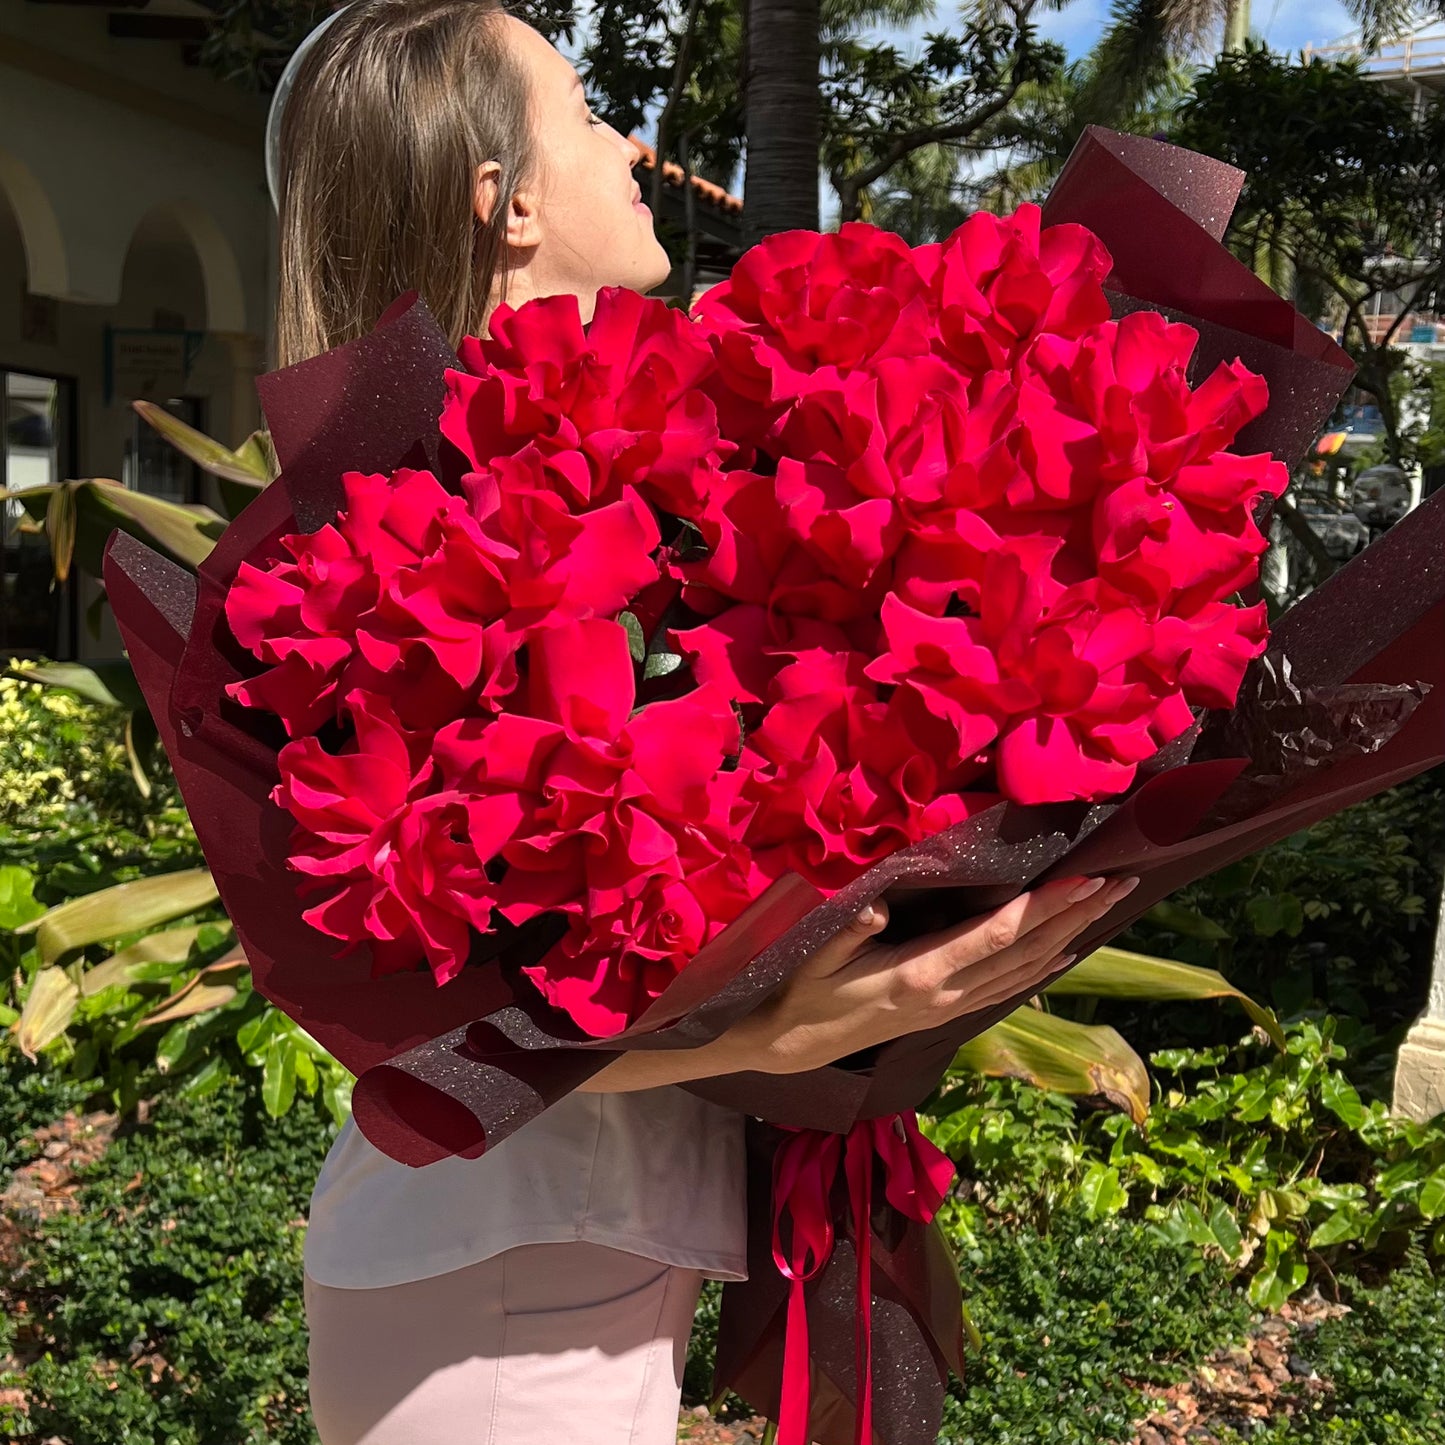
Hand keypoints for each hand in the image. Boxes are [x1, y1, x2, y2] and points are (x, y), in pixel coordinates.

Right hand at [735, 874, 1139, 1075]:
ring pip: (1028, 972)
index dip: (1046, 907)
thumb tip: (876, 905)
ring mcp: (952, 1008)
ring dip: (1072, 936)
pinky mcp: (948, 1014)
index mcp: (922, 973)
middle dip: (1078, 915)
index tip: (1085, 878)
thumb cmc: (804, 991)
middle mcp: (949, 994)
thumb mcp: (816, 957)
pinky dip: (1045, 966)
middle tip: (1123, 883)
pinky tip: (1067, 949)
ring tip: (1108, 906)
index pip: (999, 935)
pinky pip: (1011, 988)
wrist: (794, 1045)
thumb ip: (848, 930)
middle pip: (1029, 952)